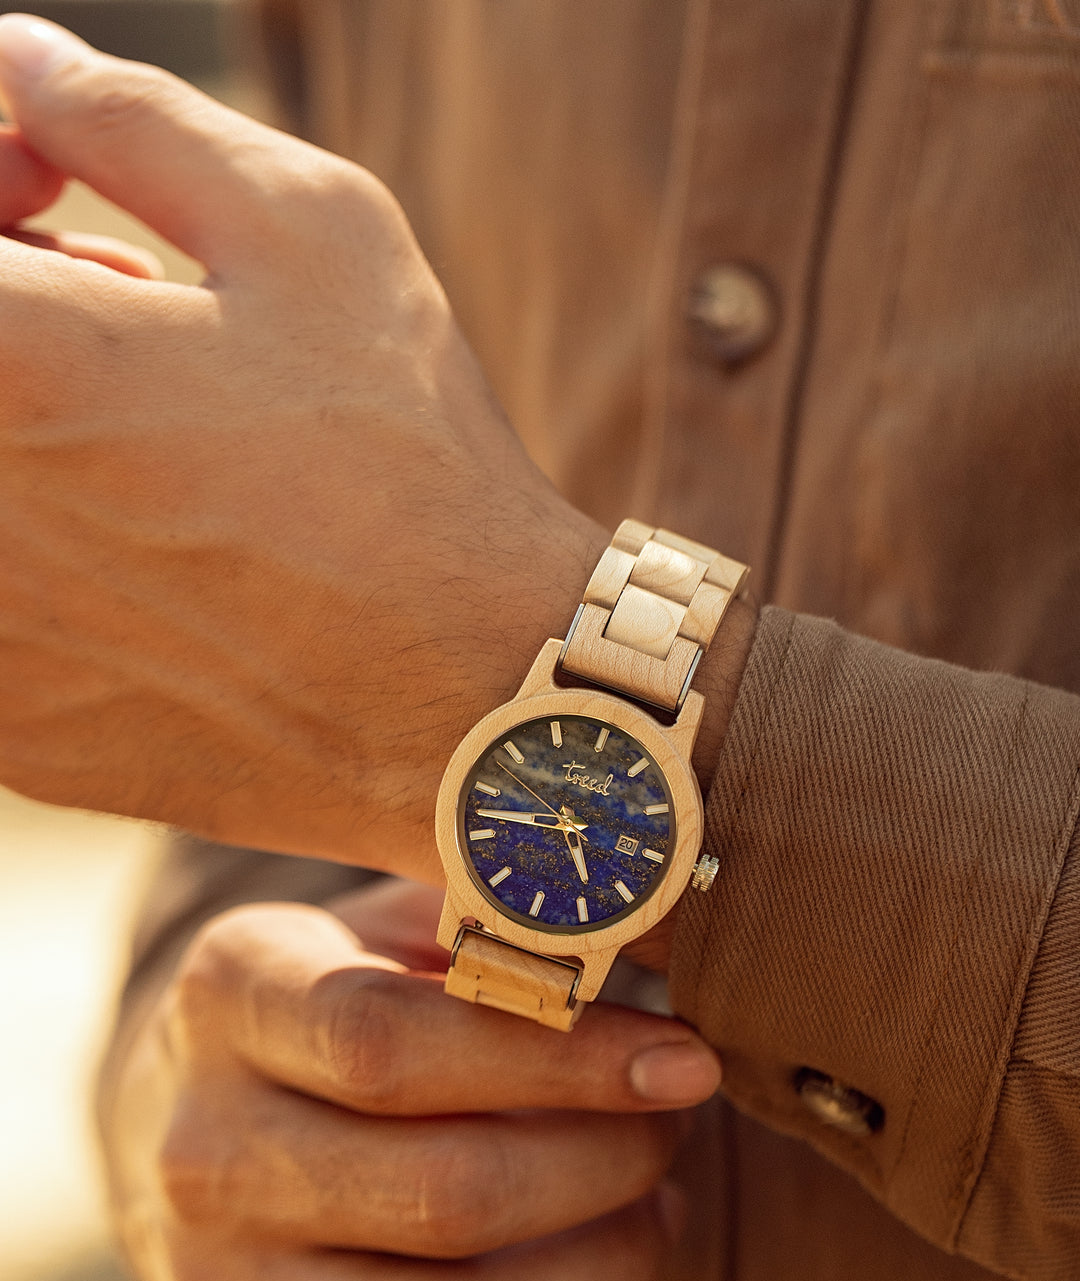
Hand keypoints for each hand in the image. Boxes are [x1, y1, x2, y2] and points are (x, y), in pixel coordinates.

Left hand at [0, 14, 609, 876]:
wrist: (475, 698)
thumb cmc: (412, 461)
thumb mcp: (316, 232)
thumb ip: (134, 119)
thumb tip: (16, 63)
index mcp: (16, 361)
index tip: (47, 193)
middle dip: (10, 307)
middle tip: (108, 303)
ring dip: (24, 436)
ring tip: (142, 435)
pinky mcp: (14, 732)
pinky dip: (46, 552)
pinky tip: (158, 553)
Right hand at [100, 878, 721, 1280]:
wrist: (189, 1131)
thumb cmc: (333, 1001)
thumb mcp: (381, 924)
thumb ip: (486, 923)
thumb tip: (633, 946)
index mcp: (228, 1000)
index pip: (392, 1043)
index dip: (562, 1059)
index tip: (684, 1061)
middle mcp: (201, 1155)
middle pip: (447, 1195)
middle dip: (610, 1163)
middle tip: (675, 1124)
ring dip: (606, 1272)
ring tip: (653, 1202)